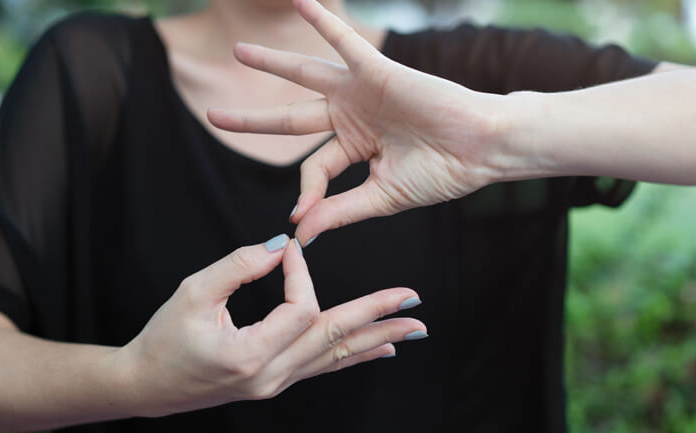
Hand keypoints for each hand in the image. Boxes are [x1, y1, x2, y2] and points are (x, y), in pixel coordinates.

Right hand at [119, 235, 425, 416]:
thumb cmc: (164, 338)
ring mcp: (276, 384)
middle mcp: (271, 376)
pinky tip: (380, 350)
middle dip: (375, 314)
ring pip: (336, 356)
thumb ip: (238, 264)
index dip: (301, 273)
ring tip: (412, 328)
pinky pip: (324, 368)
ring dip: (376, 338)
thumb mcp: (193, 292)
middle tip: (412, 299)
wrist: (147, 385)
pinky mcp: (275, 382)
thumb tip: (280, 245)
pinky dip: (353, 356)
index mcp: (250, 354)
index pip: (300, 308)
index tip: (291, 247)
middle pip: (334, 337)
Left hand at [207, 0, 512, 244]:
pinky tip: (301, 2)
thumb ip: (339, 211)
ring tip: (239, 52)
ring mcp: (361, 92)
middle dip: (253, 121)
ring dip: (272, 63)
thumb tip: (299, 232)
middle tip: (213, 117)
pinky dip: (325, 22)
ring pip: (306, 75)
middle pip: (290, 120)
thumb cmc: (441, 173)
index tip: (301, 217)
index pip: (313, 169)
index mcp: (354, 148)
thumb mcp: (381, 197)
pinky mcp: (377, 71)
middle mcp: (351, 117)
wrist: (481, 151)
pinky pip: (345, 42)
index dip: (306, 193)